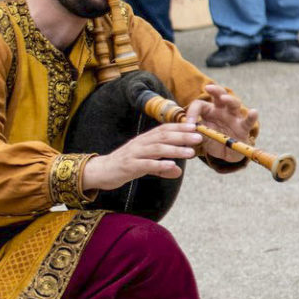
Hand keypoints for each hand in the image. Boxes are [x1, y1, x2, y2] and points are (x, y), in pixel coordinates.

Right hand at [83, 123, 201, 191]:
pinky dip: (159, 164)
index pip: (163, 130)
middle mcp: (139, 144)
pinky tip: (172, 165)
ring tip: (190, 152)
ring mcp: (134, 154)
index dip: (179, 127)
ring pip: (156, 149)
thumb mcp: (145, 166)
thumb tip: (177, 171)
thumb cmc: (124, 166)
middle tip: (198, 137)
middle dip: (181, 136)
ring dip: (174, 150)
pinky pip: (146, 164)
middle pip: (162, 137)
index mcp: (144, 140)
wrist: (100, 171)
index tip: (195, 126)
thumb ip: (161, 167)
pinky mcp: (129, 166)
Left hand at [185, 82, 255, 162]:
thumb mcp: (199, 136)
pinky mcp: (243, 128)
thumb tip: (181, 131)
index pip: (199, 105)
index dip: (192, 112)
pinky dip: (251, 117)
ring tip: (224, 98)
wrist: (224, 154)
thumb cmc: (212, 140)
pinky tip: (253, 112)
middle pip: (219, 96)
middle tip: (208, 87)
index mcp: (209, 111)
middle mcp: (222, 111)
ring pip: (234, 104)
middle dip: (215, 90)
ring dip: (229, 100)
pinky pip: (248, 121)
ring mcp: (233, 118)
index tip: (187, 123)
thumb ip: (192, 132)